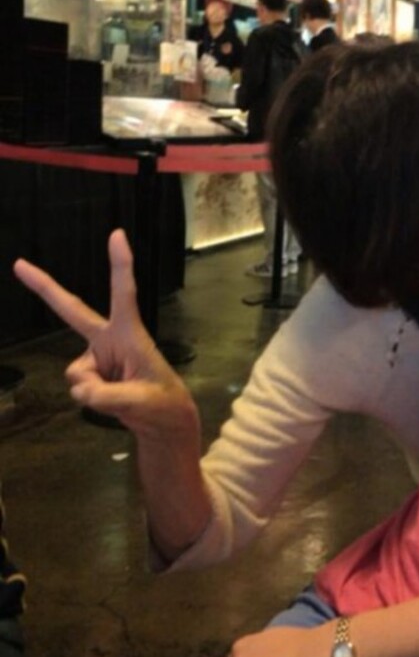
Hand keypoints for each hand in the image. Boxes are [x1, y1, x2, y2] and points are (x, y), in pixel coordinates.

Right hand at [13, 229, 195, 433]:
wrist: (162, 421)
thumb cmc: (162, 403)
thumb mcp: (141, 401)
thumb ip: (109, 397)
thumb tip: (80, 391)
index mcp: (130, 333)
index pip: (125, 294)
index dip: (120, 265)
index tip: (118, 234)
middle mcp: (109, 339)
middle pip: (72, 311)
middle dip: (45, 287)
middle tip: (19, 264)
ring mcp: (97, 357)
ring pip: (76, 374)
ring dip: (94, 391)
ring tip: (121, 398)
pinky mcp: (90, 374)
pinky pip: (78, 388)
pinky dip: (92, 399)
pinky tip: (111, 401)